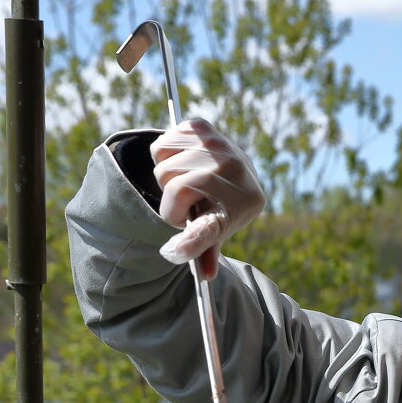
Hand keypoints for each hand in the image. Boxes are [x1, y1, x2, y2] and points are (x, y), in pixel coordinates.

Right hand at [150, 118, 265, 278]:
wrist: (240, 173)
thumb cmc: (224, 207)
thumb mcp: (220, 229)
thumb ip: (205, 248)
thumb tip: (204, 275)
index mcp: (241, 206)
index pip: (211, 226)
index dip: (193, 239)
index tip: (177, 251)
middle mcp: (235, 172)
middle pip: (173, 188)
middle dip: (172, 202)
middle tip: (187, 202)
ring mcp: (220, 145)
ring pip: (163, 166)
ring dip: (167, 177)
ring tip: (186, 181)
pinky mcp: (204, 127)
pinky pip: (161, 145)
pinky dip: (164, 155)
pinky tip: (184, 161)